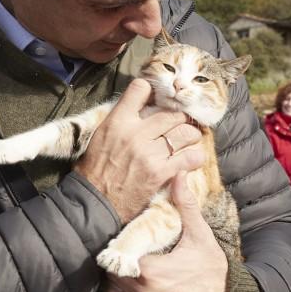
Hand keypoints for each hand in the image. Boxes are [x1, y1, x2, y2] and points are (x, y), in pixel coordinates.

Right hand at [76, 79, 204, 223]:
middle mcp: (135, 133)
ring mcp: (150, 153)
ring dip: (190, 135)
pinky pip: (190, 158)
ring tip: (188, 139)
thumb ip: (121, 120)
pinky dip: (195, 157)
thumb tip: (140, 107)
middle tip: (180, 124)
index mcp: (118, 121)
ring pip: (185, 132)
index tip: (159, 100)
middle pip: (171, 113)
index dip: (153, 91)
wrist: (95, 203)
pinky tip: (192, 159)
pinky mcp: (161, 172)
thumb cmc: (95, 170)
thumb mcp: (101, 136)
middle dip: (179, 118)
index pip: (141, 88)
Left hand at [104, 172, 228, 291]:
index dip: (122, 258)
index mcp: (150, 270)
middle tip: (132, 271)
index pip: (119, 261)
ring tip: (132, 290)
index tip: (130, 256)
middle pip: (114, 282)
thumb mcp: (200, 235)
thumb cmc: (213, 269)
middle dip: (120, 276)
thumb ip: (185, 205)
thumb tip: (179, 175)